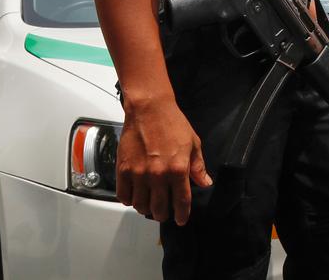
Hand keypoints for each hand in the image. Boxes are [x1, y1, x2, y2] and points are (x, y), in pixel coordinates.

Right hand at [116, 97, 211, 225]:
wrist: (149, 109)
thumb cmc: (172, 123)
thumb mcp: (193, 144)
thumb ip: (198, 167)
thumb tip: (204, 183)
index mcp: (178, 169)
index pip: (182, 201)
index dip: (182, 214)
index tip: (181, 220)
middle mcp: (158, 175)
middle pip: (159, 208)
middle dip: (163, 215)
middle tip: (163, 213)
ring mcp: (139, 174)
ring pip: (140, 205)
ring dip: (145, 208)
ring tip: (149, 205)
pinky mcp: (123, 170)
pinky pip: (123, 195)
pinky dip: (128, 200)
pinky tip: (134, 196)